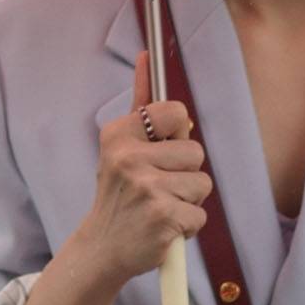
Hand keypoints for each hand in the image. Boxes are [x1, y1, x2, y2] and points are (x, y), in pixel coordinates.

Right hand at [78, 48, 211, 287]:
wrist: (102, 247)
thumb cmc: (119, 193)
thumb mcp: (120, 146)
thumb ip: (139, 105)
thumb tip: (146, 57)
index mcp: (120, 135)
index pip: (176, 112)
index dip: (177, 134)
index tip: (162, 149)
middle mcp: (130, 158)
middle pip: (196, 152)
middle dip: (184, 173)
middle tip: (156, 188)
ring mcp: (148, 189)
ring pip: (202, 184)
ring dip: (188, 200)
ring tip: (160, 207)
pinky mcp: (164, 218)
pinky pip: (200, 215)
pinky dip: (187, 226)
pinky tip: (163, 228)